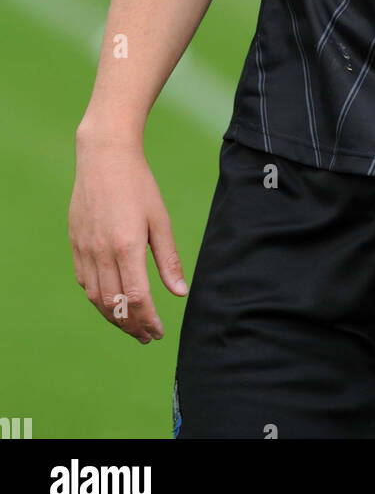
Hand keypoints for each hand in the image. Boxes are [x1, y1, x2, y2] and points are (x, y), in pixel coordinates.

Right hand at [69, 133, 187, 343]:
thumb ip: (168, 258)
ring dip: (113, 317)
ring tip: (130, 325)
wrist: (104, 156)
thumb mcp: (160, 219)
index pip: (137, 298)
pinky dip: (97, 298)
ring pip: (96, 298)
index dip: (148, 321)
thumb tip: (179, 293)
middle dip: (131, 326)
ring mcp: (85, 249)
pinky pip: (84, 281)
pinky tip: (110, 301)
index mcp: (127, 246)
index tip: (159, 332)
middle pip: (114, 305)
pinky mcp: (75, 243)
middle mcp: (102, 252)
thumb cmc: (138, 185)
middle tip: (146, 337)